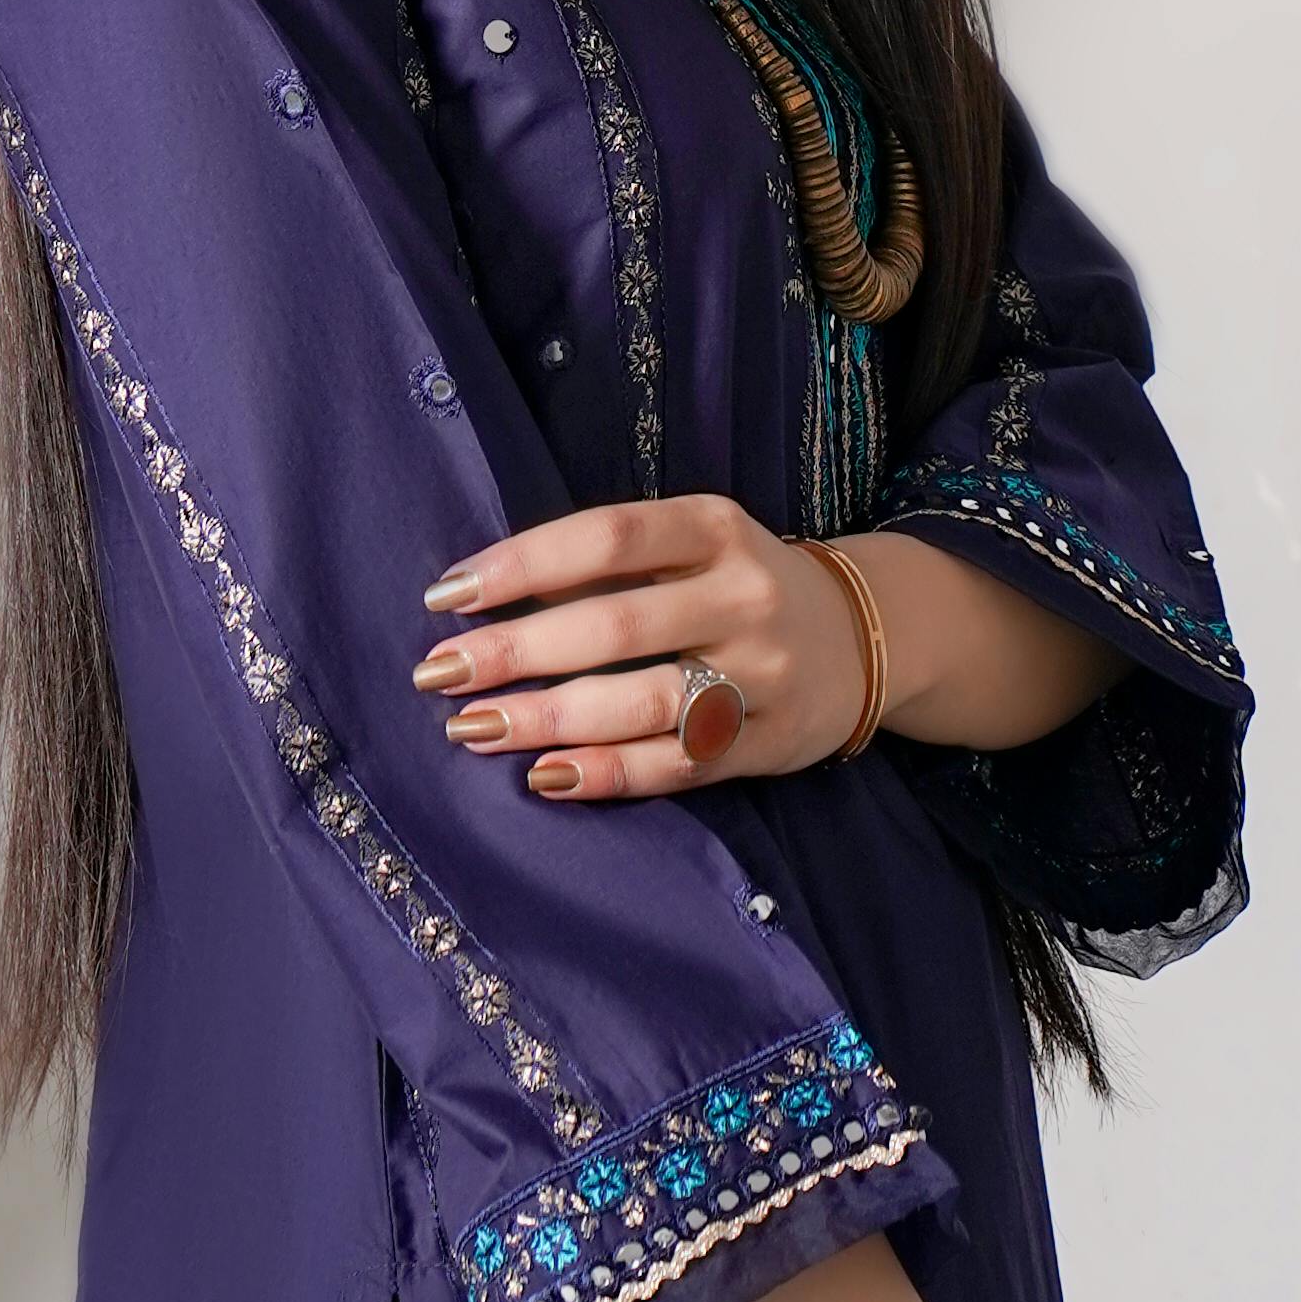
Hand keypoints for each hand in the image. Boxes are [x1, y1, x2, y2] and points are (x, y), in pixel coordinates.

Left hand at [414, 489, 867, 793]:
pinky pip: (679, 766)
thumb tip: (487, 596)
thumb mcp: (693, 543)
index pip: (607, 537)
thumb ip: (612, 563)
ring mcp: (762, 674)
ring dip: (548, 719)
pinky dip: (609, 774)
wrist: (862, 637)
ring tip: (473, 728)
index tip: (447, 595)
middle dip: (517, 652)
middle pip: (615, 626)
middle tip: (438, 673)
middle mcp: (744, 595)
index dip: (522, 564)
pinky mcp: (769, 745)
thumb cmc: (738, 583)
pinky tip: (546, 775)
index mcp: (716, 526)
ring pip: (644, 702)